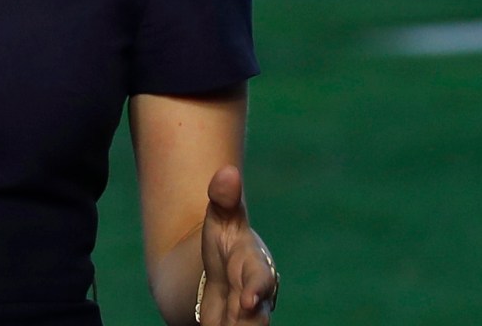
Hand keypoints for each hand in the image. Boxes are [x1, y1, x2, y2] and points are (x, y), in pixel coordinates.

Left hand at [196, 164, 279, 322]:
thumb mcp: (221, 218)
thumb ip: (224, 198)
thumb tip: (227, 171)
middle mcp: (255, 298)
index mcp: (253, 267)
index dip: (256, 290)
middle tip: (232, 319)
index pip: (261, 278)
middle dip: (246, 322)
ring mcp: (245, 319)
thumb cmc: (225, 241)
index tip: (247, 301)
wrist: (221, 273)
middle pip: (255, 317)